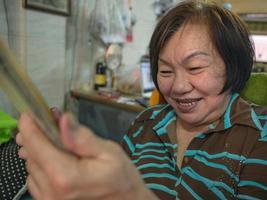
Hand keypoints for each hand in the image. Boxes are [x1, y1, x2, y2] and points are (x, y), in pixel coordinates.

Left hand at [16, 113, 157, 199]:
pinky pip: (35, 179)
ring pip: (31, 166)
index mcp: (65, 175)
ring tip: (55, 141)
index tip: (28, 113)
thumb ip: (82, 137)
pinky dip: (41, 165)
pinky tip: (57, 160)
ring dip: (38, 151)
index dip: (29, 126)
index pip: (36, 145)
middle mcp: (51, 191)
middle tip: (49, 122)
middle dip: (36, 136)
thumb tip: (63, 119)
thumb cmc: (121, 177)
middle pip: (31, 155)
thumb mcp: (108, 151)